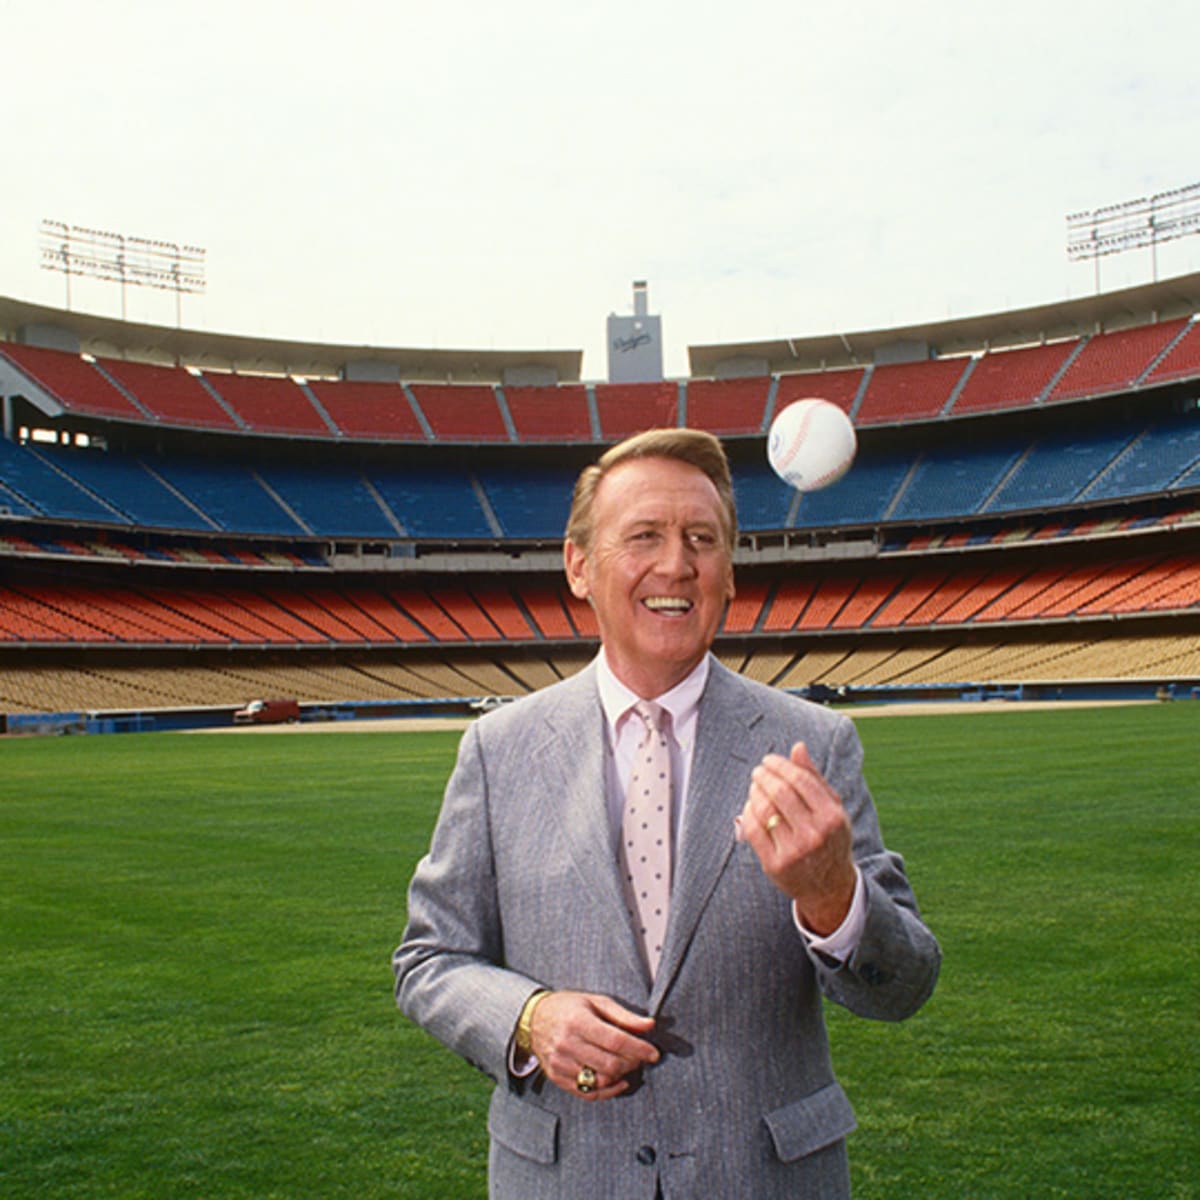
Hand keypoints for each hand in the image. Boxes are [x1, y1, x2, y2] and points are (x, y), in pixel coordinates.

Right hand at [528, 990, 658, 1100]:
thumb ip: (624, 1016)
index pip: (616, 1041)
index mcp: (578, 1021)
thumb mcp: (596, 1002)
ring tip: (627, 1065)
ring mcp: (560, 1064)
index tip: (653, 1052)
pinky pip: (587, 1093)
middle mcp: (567, 1044)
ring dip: (621, 1076)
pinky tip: (618, 1081)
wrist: (533, 1019)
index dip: (639, 1049)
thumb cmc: (568, 1007)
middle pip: (610, 1064)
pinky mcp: (557, 1078)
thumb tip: (649, 1025)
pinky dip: (608, 1091)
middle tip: (640, 1057)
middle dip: (632, 1063)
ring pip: (600, 1081)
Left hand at [736, 742, 856, 934]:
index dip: (780, 765)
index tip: (769, 760)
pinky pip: (753, 829)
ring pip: (764, 809)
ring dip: (754, 791)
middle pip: (780, 792)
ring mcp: (794, 851)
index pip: (800, 780)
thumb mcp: (832, 808)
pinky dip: (748, 812)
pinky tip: (750, 805)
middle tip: (758, 771)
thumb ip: (814, 778)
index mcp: (832, 817)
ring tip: (755, 786)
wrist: (829, 886)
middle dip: (764, 776)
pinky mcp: (775, 864)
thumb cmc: (829, 838)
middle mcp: (815, 834)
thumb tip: (798, 747)